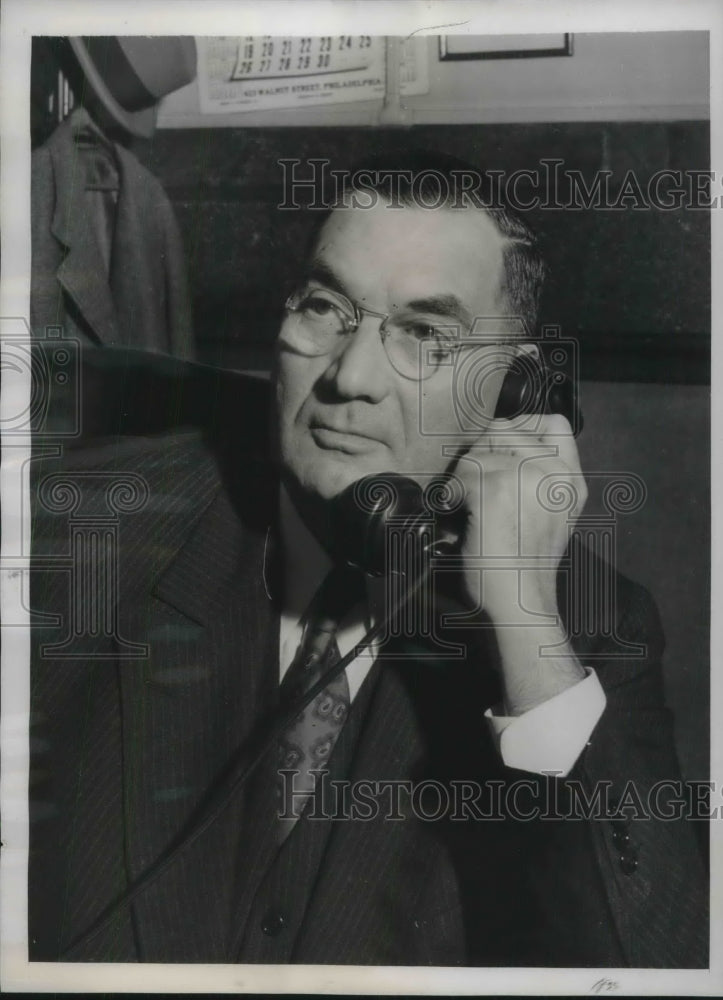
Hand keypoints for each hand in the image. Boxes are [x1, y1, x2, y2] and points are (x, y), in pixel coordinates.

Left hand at [449, 414, 588, 713]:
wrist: (520, 599)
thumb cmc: (526, 563)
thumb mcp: (553, 513)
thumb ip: (541, 476)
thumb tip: (504, 443)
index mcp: (573, 480)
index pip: (556, 423)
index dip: (523, 426)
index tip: (503, 449)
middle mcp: (556, 474)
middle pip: (507, 430)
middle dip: (483, 452)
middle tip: (475, 483)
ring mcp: (528, 478)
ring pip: (480, 450)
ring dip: (465, 475)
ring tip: (468, 503)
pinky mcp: (497, 489)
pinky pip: (464, 472)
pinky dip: (453, 492)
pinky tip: (459, 511)